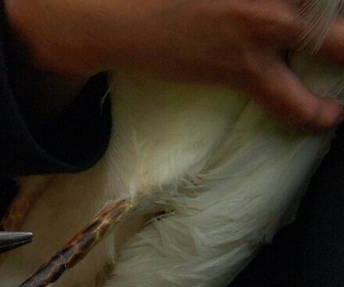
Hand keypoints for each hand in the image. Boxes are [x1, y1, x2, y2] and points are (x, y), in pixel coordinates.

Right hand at [5, 0, 343, 129]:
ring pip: (336, 46)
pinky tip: (329, 116)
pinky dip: (315, 112)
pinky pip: (291, 99)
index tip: (331, 14)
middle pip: (335, 18)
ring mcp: (264, 24)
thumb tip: (281, 13)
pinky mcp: (243, 65)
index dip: (334, 6)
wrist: (123, 13)